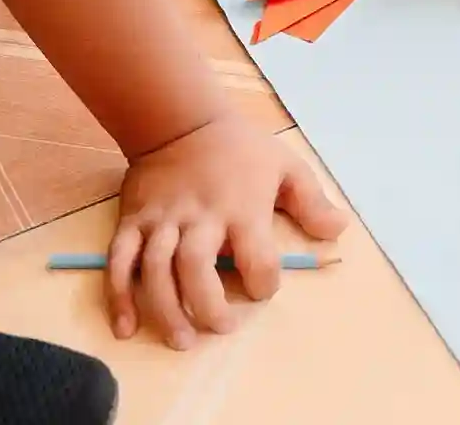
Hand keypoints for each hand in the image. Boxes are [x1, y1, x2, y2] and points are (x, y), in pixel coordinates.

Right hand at [106, 118, 346, 347]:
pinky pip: (120, 262)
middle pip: (197, 268)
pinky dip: (119, 297)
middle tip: (219, 329)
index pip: (256, 257)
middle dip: (207, 307)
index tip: (264, 290)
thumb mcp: (286, 166)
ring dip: (165, 310)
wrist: (181, 120)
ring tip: (180, 340)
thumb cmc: (240, 149)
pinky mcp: (132, 222)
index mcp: (242, 208)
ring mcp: (162, 221)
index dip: (264, 282)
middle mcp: (200, 218)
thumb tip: (340, 231)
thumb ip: (312, 202)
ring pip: (156, 270)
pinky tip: (126, 327)